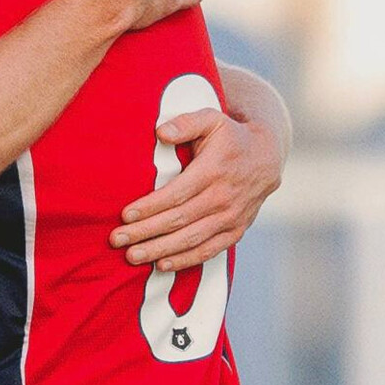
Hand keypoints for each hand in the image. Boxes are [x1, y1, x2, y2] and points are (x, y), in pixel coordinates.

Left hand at [110, 107, 281, 270]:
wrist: (266, 157)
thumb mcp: (212, 119)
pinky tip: (162, 265)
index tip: (125, 215)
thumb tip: (161, 132)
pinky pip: (209, 251)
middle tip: (117, 240)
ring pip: (191, 239)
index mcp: (213, 171)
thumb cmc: (230, 136)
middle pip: (178, 220)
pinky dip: (186, 260)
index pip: (176, 194)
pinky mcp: (236, 231)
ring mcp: (231, 217)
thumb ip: (186, 123)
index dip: (150, 207)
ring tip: (132, 256)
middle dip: (145, 232)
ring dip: (160, 250)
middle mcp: (223, 198)